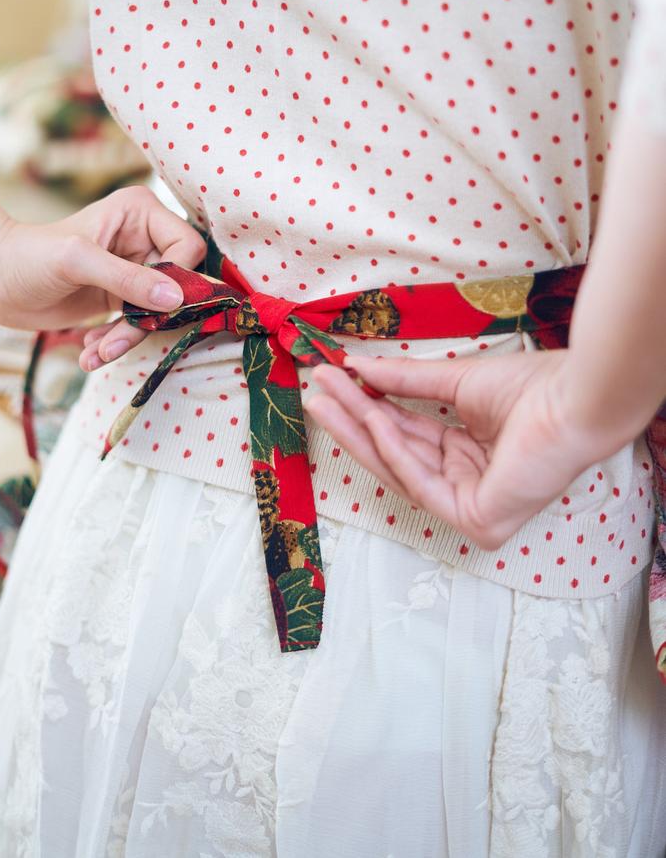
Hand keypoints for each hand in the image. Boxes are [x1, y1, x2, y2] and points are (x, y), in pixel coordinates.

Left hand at [0, 185, 204, 369]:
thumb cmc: (29, 256)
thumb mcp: (77, 262)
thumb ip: (127, 279)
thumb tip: (176, 299)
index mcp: (140, 212)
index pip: (186, 247)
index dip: (177, 280)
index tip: (153, 308)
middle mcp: (145, 238)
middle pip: (177, 285)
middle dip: (148, 318)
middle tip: (114, 343)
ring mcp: (135, 270)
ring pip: (160, 311)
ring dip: (129, 338)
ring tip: (95, 353)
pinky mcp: (123, 298)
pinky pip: (139, 326)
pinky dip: (118, 342)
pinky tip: (90, 350)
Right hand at [307, 349, 640, 548]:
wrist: (573, 397)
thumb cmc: (532, 388)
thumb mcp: (454, 382)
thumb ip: (403, 382)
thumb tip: (355, 367)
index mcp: (471, 454)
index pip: (408, 436)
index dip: (367, 409)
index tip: (332, 380)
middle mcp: (471, 484)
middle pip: (397, 456)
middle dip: (352, 423)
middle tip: (315, 392)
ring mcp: (475, 507)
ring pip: (402, 471)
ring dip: (361, 432)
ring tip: (327, 397)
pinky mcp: (479, 521)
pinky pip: (423, 485)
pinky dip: (395, 451)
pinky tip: (373, 418)